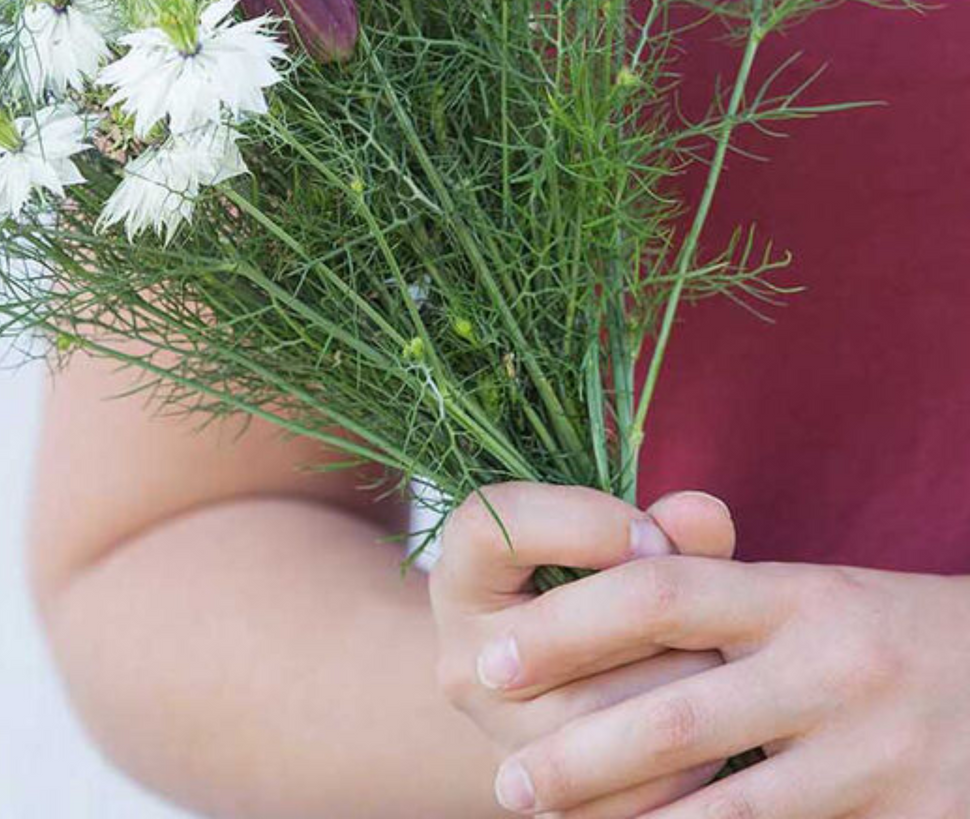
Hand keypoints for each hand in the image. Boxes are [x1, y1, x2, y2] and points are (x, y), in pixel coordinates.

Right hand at [429, 483, 737, 817]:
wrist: (553, 694)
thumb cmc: (590, 592)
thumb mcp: (605, 546)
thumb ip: (660, 525)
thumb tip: (707, 516)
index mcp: (462, 571)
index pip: (496, 524)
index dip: (584, 523)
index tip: (653, 535)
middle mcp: (465, 657)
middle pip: (558, 628)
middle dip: (654, 614)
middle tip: (713, 609)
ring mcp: (500, 736)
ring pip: (599, 712)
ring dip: (681, 684)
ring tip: (725, 664)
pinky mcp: (547, 801)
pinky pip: (629, 788)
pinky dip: (689, 759)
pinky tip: (718, 731)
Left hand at [486, 540, 969, 816]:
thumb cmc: (884, 632)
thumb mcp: (809, 592)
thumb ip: (713, 590)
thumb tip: (595, 582)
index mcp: (796, 594)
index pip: (655, 595)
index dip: (564, 627)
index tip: (494, 658)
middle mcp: (834, 667)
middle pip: (676, 716)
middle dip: (578, 757)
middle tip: (507, 783)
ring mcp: (876, 754)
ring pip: (729, 811)